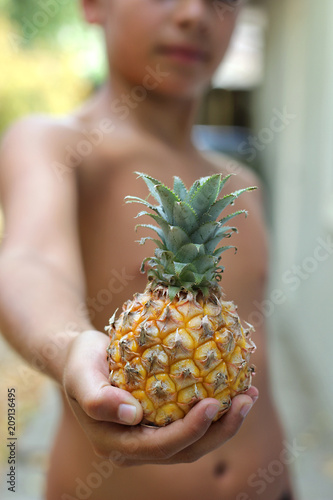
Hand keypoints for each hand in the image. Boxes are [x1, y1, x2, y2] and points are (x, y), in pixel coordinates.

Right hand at [63, 330, 257, 466]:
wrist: (83, 358)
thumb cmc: (81, 363)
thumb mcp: (81, 375)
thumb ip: (97, 398)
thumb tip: (132, 415)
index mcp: (118, 443)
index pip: (160, 446)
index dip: (189, 431)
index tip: (211, 403)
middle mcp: (138, 445)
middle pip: (187, 449)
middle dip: (220, 430)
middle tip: (244, 400)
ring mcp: (152, 434)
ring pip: (195, 439)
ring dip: (225, 421)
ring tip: (248, 394)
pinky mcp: (162, 419)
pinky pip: (192, 418)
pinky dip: (215, 407)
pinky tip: (232, 386)